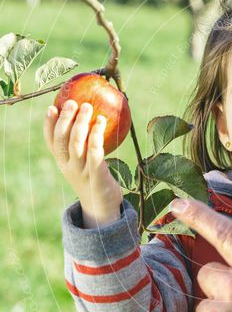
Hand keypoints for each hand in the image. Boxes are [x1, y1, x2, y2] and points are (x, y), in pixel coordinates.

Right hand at [44, 100, 122, 227]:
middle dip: (65, 120)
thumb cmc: (94, 180)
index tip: (51, 107)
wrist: (102, 209)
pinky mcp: (96, 177)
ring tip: (88, 107)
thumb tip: (92, 119)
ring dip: (81, 124)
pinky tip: (101, 122)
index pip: (51, 143)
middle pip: (62, 141)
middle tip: (72, 102)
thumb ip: (84, 146)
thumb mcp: (84, 164)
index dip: (49, 125)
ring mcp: (81, 173)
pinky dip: (96, 137)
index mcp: (63, 164)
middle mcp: (69, 167)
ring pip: (77, 145)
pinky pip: (95, 154)